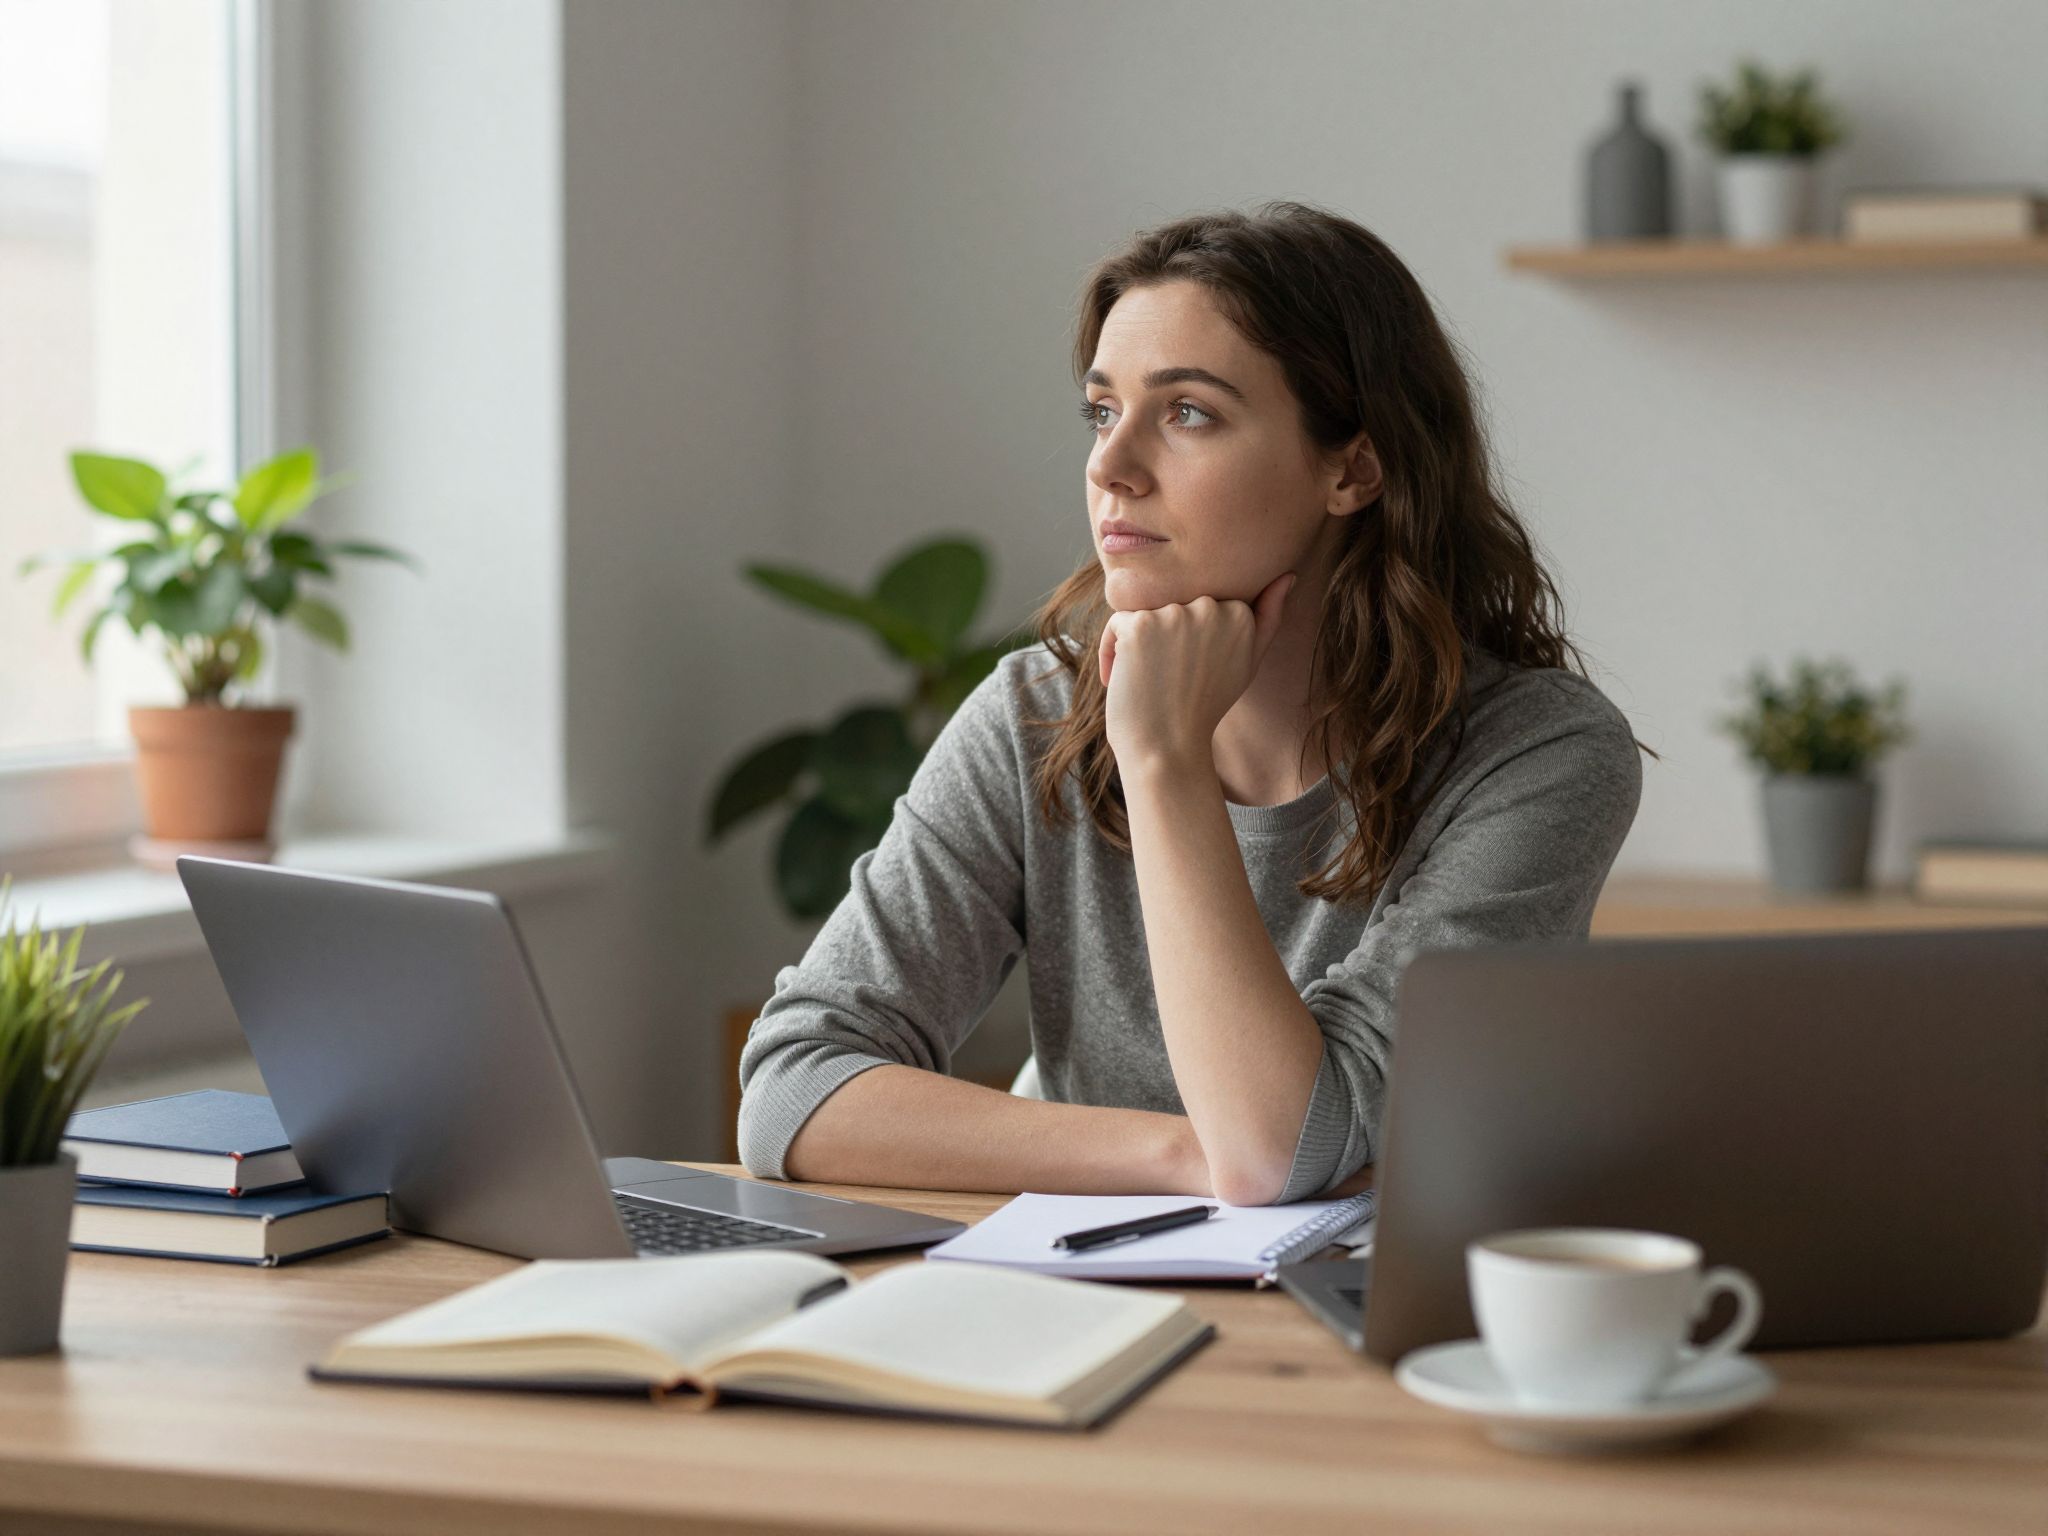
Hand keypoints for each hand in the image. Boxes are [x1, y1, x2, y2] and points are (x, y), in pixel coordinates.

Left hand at [1097, 571, 1295, 774]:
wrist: (1167, 749)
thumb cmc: (1204, 707)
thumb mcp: (1247, 663)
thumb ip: (1268, 618)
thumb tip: (1288, 575)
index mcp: (1239, 613)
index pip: (1197, 607)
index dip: (1186, 640)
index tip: (1188, 674)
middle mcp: (1210, 608)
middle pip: (1171, 605)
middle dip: (1162, 639)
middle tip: (1167, 682)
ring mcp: (1175, 615)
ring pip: (1143, 613)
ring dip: (1135, 647)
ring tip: (1147, 683)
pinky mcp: (1139, 625)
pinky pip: (1116, 625)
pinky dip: (1111, 653)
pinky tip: (1121, 681)